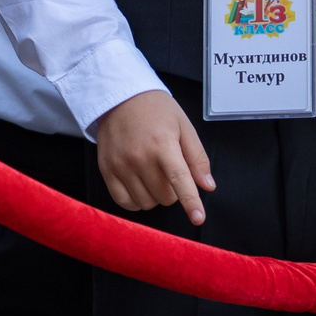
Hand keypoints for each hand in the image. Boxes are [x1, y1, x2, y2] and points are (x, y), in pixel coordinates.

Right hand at [94, 89, 214, 224]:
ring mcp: (121, 165)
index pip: (179, 179)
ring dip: (155, 195)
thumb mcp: (183, 126)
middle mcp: (140, 157)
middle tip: (169, 170)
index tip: (198, 218)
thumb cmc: (155, 110)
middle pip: (165, 196)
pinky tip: (140, 185)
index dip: (191, 202)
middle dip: (173, 190)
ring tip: (153, 174)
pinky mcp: (107, 170)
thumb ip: (197, 157)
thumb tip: (207, 185)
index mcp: (162, 144)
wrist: (119, 97)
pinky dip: (136, 200)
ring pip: (146, 202)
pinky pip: (124, 202)